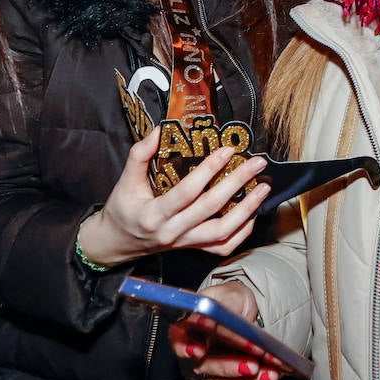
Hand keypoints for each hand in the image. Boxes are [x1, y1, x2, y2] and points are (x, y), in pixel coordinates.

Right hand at [77, 133, 268, 267]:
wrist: (117, 243)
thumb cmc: (122, 210)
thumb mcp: (125, 181)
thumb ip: (139, 155)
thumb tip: (159, 131)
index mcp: (154, 215)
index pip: (187, 192)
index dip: (208, 170)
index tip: (227, 150)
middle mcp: (172, 232)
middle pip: (211, 209)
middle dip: (237, 183)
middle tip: (256, 164)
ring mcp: (185, 243)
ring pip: (223, 232)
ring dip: (246, 210)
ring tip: (262, 189)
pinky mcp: (193, 248)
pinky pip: (223, 246)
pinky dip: (242, 232)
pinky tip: (252, 214)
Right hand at [167, 281, 283, 379]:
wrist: (248, 312)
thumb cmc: (232, 301)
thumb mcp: (230, 295)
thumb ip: (221, 306)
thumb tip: (206, 318)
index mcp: (186, 327)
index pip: (178, 340)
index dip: (185, 346)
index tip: (198, 351)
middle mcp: (192, 353)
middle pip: (203, 366)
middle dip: (227, 366)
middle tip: (251, 364)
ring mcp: (207, 370)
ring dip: (247, 379)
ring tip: (269, 373)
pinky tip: (270, 376)